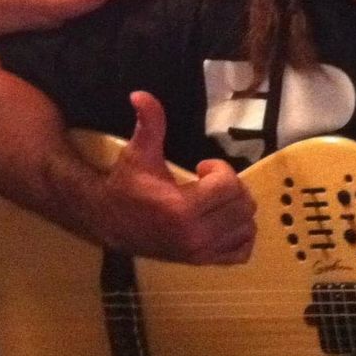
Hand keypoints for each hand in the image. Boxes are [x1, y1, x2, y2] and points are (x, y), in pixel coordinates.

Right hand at [89, 91, 255, 264]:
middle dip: (231, 187)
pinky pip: (241, 252)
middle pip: (243, 206)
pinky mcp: (202, 261)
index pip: (229, 186)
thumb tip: (141, 94)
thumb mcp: (139, 152)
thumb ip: (149, 123)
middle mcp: (195, 236)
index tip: (203, 166)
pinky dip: (241, 235)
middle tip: (211, 181)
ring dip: (238, 208)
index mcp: (182, 209)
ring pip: (247, 228)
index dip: (220, 169)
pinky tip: (224, 220)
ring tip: (216, 200)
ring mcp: (200, 252)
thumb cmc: (126, 185)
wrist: (109, 221)